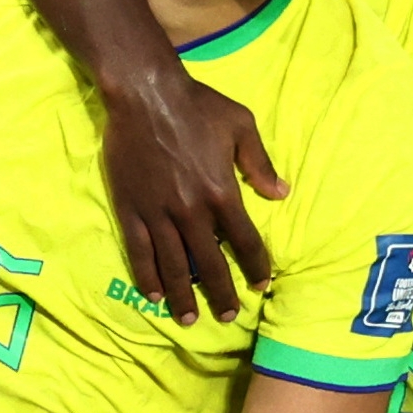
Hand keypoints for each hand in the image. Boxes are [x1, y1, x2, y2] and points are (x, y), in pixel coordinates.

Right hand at [102, 65, 287, 324]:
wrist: (145, 94)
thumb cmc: (197, 105)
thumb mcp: (240, 125)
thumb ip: (260, 163)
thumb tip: (281, 194)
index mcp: (222, 192)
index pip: (245, 241)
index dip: (256, 266)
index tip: (261, 284)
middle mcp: (192, 211)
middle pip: (210, 264)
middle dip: (221, 294)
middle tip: (228, 317)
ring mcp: (159, 213)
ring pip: (174, 266)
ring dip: (183, 296)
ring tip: (190, 319)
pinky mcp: (131, 209)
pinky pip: (140, 252)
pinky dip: (147, 277)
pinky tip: (154, 295)